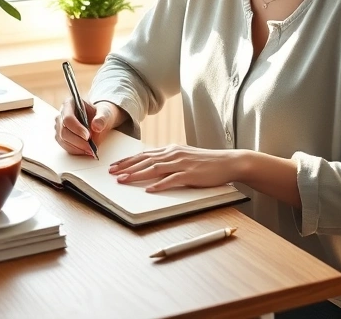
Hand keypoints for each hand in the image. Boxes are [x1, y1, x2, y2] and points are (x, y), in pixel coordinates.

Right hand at [54, 97, 118, 156]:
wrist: (99, 120)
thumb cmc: (100, 114)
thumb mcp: (105, 113)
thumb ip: (102, 118)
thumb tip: (97, 126)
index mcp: (70, 103)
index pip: (68, 118)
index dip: (77, 129)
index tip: (88, 136)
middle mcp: (61, 114)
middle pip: (63, 131)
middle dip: (77, 141)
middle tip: (90, 147)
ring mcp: (59, 126)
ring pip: (62, 140)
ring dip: (76, 147)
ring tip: (89, 150)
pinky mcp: (60, 136)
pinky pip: (64, 145)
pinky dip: (75, 150)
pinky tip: (85, 150)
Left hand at [108, 144, 243, 191]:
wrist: (228, 162)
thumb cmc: (207, 162)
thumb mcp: (185, 157)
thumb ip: (170, 160)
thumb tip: (153, 166)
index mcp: (171, 150)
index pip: (144, 155)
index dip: (128, 160)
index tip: (114, 166)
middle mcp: (174, 154)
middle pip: (145, 160)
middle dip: (126, 167)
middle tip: (112, 173)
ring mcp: (182, 163)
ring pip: (154, 168)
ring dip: (136, 175)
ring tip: (123, 180)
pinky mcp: (191, 174)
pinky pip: (172, 179)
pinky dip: (159, 185)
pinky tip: (149, 190)